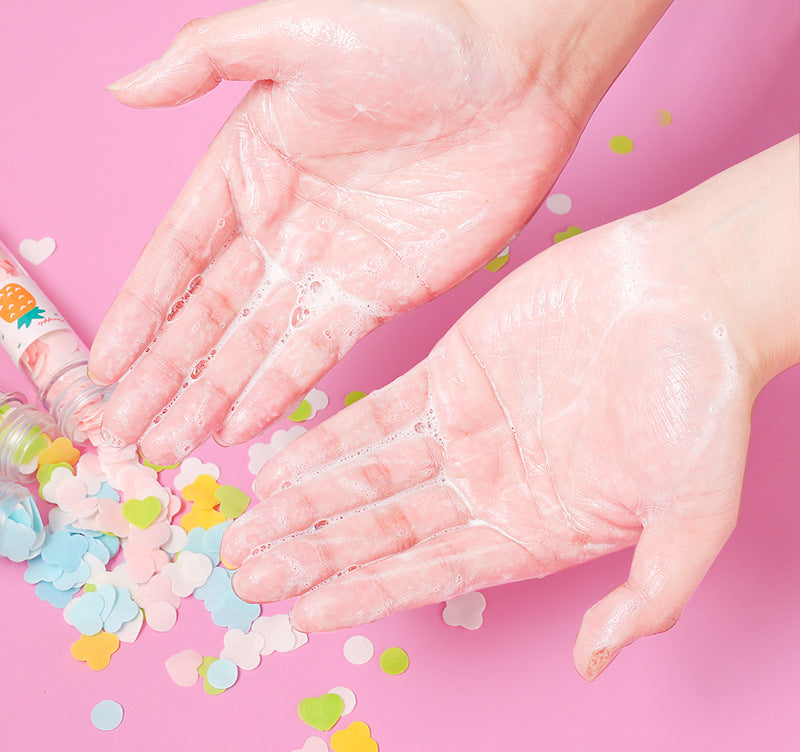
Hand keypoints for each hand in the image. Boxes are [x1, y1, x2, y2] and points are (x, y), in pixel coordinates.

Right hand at [88, 0, 581, 461]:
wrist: (514, 77)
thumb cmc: (412, 40)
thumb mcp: (298, 29)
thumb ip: (206, 56)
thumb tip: (124, 89)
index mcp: (247, 169)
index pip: (176, 256)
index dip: (139, 314)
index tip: (105, 368)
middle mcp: (280, 225)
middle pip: (206, 315)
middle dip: (164, 374)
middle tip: (126, 432)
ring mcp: (330, 264)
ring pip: (255, 343)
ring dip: (210, 394)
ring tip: (169, 445)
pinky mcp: (383, 292)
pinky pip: (320, 348)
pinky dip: (280, 387)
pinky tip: (241, 423)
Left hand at [221, 209, 755, 679]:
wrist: (692, 291)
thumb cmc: (704, 400)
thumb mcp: (694, 510)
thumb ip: (649, 592)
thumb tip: (596, 664)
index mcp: (533, 527)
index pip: (430, 572)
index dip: (364, 593)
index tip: (301, 612)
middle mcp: (487, 484)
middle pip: (383, 529)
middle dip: (313, 552)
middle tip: (244, 574)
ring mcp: (463, 427)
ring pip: (368, 473)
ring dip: (307, 501)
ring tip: (247, 526)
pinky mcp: (450, 370)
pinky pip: (376, 411)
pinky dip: (329, 437)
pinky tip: (284, 461)